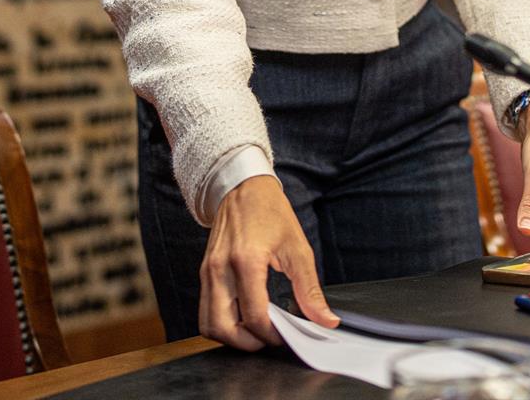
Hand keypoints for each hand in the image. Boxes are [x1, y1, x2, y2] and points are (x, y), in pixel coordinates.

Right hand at [200, 176, 336, 350]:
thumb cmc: (270, 212)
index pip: (254, 316)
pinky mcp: (204, 272)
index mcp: (246, 261)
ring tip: (254, 330)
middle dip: (247, 343)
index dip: (272, 334)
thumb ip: (309, 289)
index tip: (286, 335)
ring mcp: (208, 272)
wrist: (243, 187)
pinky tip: (243, 315)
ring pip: (208, 324)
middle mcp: (221, 269)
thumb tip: (325, 320)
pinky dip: (222, 322)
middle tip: (268, 338)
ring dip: (231, 336)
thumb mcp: (298, 248)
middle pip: (222, 328)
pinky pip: (205, 310)